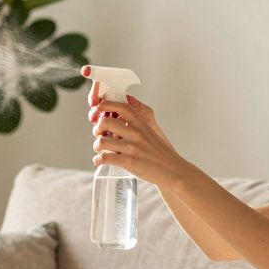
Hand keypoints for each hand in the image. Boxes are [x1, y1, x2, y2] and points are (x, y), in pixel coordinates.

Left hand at [82, 65, 192, 189]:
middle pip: (105, 122)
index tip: (98, 110)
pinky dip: (98, 160)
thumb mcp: (152, 128)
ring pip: (102, 142)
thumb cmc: (160, 150)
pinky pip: (105, 159)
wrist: (172, 170)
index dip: (104, 105)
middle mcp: (136, 133)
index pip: (119, 106)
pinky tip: (100, 161)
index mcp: (140, 122)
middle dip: (97, 128)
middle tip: (99, 134)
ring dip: (97, 146)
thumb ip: (140, 114)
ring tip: (100, 150)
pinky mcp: (129, 162)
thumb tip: (128, 98)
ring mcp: (132, 148)